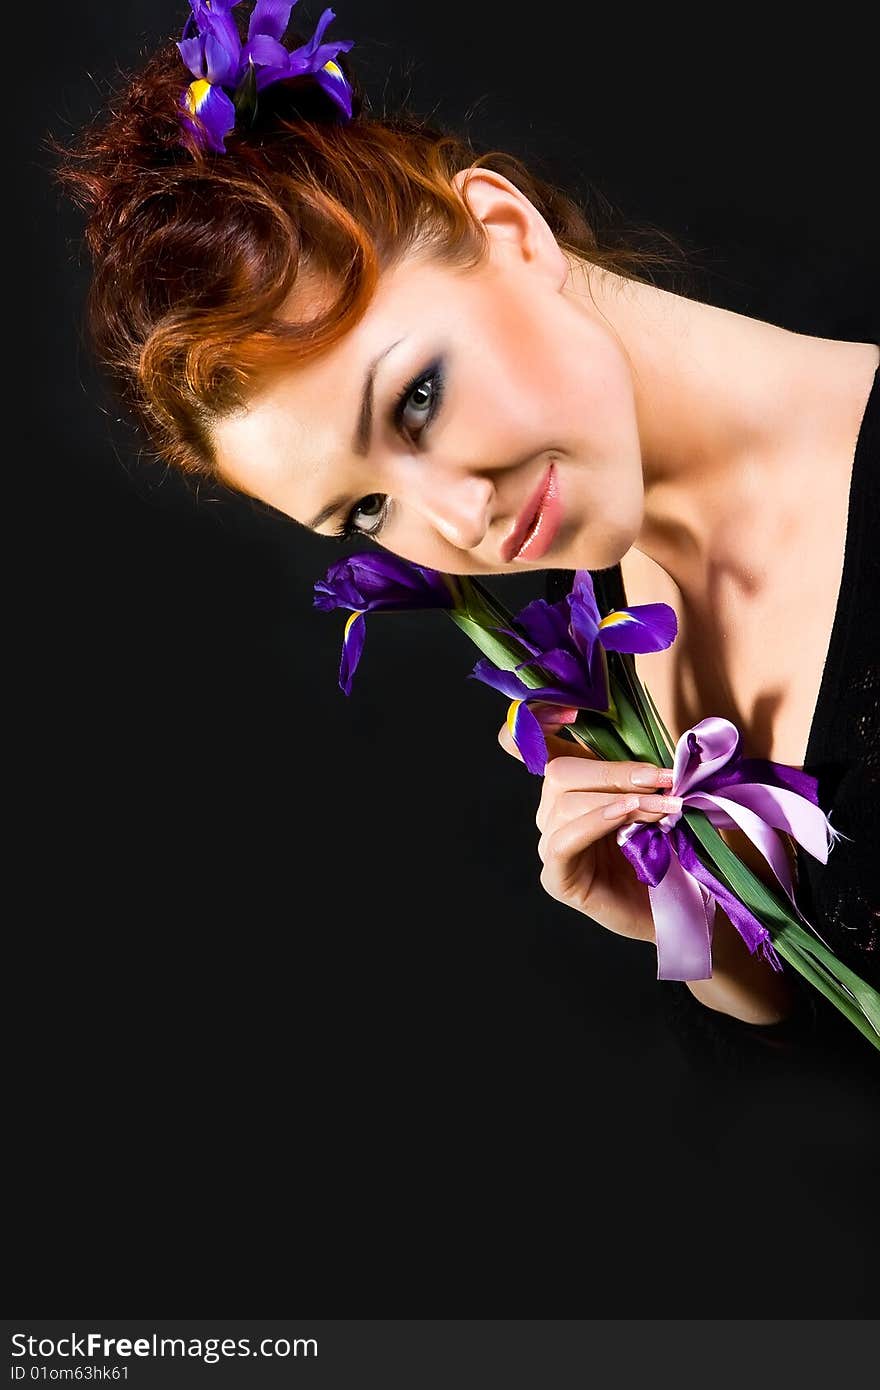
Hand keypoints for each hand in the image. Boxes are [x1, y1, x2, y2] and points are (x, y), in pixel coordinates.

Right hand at [498, 711, 680, 942]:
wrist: (684, 909)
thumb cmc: (673, 853)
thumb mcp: (659, 798)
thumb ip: (644, 771)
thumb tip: (660, 744)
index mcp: (573, 789)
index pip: (531, 745)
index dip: (537, 720)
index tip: (572, 711)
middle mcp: (554, 814)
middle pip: (560, 771)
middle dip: (615, 770)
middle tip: (662, 779)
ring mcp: (552, 846)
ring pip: (565, 801)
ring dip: (621, 797)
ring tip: (665, 807)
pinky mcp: (558, 878)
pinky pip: (563, 839)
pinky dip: (597, 820)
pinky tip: (627, 817)